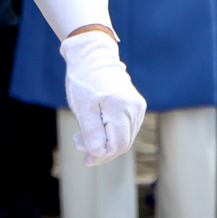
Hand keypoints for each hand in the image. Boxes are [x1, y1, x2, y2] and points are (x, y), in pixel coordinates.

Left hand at [59, 29, 146, 165]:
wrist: (93, 58)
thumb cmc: (85, 82)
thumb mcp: (83, 109)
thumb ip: (92, 133)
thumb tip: (99, 155)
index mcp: (122, 108)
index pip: (118, 145)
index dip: (102, 156)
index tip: (85, 159)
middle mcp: (134, 108)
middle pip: (123, 143)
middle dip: (101, 150)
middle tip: (78, 144)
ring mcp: (137, 107)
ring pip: (124, 137)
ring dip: (104, 142)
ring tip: (82, 135)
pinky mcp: (136, 106)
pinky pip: (125, 128)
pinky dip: (110, 133)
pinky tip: (94, 128)